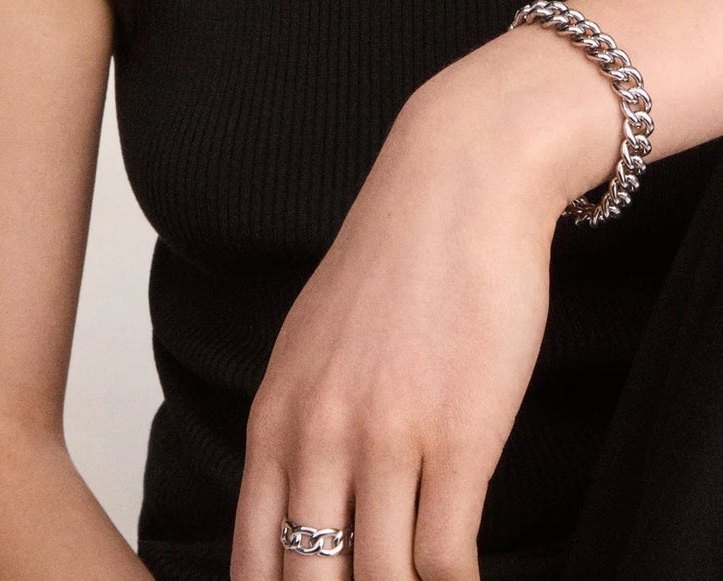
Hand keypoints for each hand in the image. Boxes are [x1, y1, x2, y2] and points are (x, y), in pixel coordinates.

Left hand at [230, 83, 563, 579]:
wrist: (463, 181)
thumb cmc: (401, 256)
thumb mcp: (317, 338)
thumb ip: (302, 418)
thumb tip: (302, 493)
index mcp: (276, 417)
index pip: (253, 563)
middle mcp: (318, 437)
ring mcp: (387, 440)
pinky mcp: (460, 437)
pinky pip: (445, 558)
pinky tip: (469, 580)